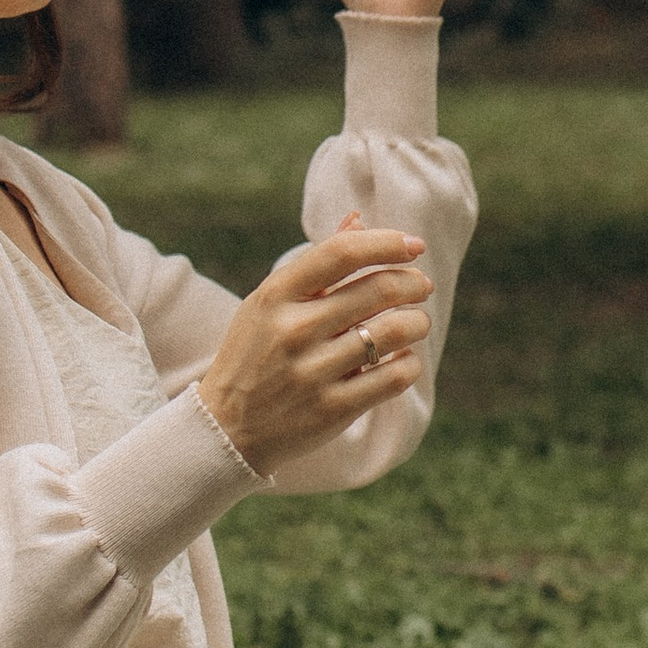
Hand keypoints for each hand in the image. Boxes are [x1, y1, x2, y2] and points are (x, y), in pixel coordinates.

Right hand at [198, 217, 434, 471]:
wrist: (226, 429)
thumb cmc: (256, 354)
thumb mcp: (271, 304)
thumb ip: (317, 263)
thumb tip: (358, 218)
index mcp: (275, 296)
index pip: (341, 253)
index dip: (386, 243)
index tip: (414, 245)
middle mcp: (293, 331)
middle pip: (378, 290)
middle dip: (413, 283)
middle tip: (421, 286)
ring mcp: (312, 372)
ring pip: (394, 332)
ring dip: (418, 322)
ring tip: (417, 322)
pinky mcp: (332, 409)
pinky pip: (393, 378)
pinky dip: (409, 364)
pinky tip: (403, 359)